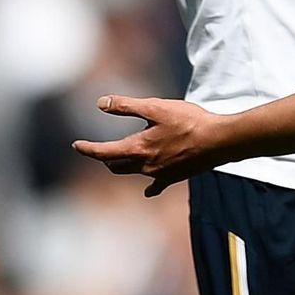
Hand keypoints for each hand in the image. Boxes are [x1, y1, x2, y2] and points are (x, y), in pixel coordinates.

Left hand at [72, 96, 228, 196]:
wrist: (218, 141)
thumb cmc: (188, 121)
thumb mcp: (156, 107)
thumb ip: (127, 106)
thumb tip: (101, 103)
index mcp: (138, 148)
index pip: (104, 152)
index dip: (88, 149)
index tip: (76, 145)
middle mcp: (145, 165)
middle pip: (116, 165)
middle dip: (104, 157)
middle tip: (97, 150)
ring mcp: (160, 174)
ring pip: (133, 172)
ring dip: (123, 166)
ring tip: (117, 160)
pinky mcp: (175, 177)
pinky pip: (156, 185)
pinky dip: (149, 187)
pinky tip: (147, 191)